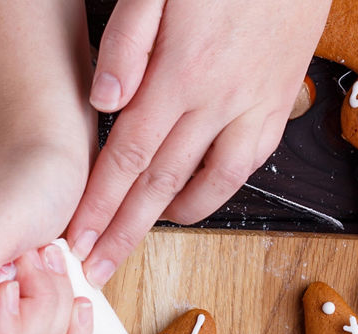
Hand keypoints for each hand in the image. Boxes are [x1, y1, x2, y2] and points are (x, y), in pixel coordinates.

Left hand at [67, 0, 330, 284]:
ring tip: (135, 239)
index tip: (76, 239)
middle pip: (161, 183)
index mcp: (183, 71)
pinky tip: (191, 199)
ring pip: (209, 182)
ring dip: (168, 218)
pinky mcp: (281, 102)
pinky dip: (214, 191)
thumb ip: (128, 42)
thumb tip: (105, 102)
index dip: (100, 205)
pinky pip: (246, 163)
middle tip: (97, 267)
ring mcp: (257, 105)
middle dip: (123, 230)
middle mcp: (222, 99)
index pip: (129, 156)